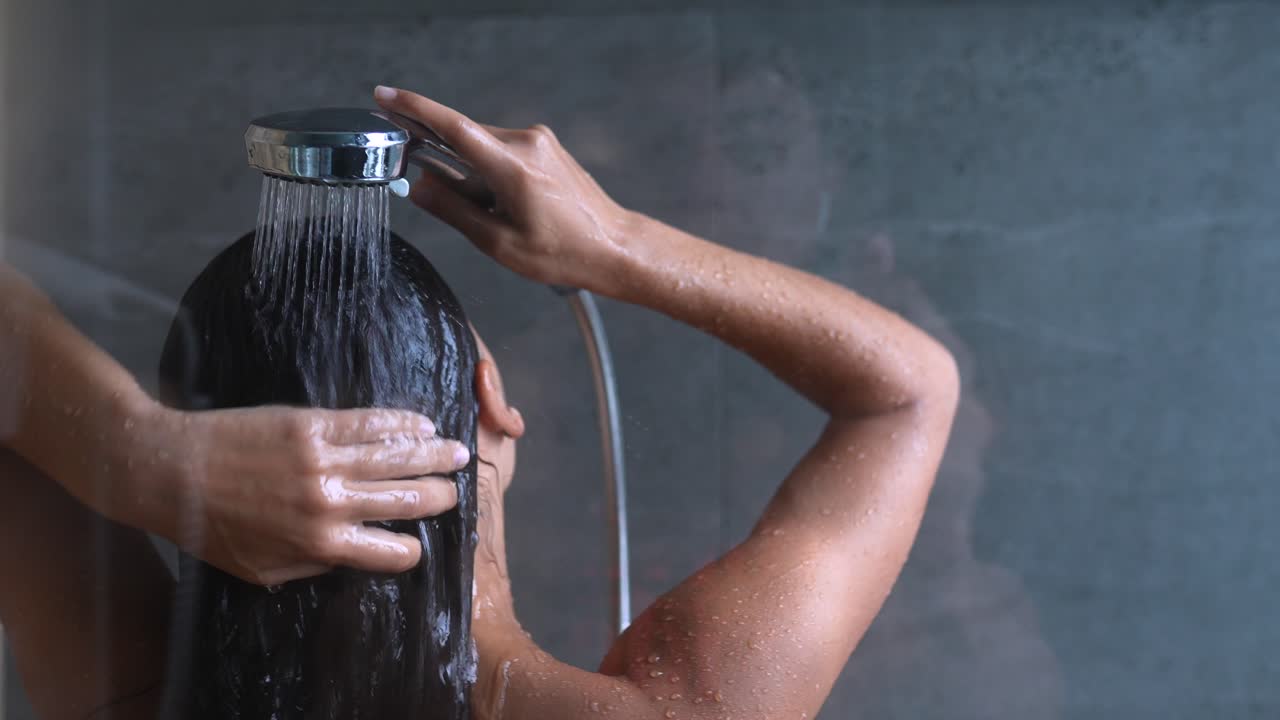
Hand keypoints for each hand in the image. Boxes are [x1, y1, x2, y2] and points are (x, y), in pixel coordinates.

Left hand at [113, 402, 470, 585]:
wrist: (173, 471)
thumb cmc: (211, 528)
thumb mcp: (261, 570)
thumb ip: (312, 566)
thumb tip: (351, 557)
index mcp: (321, 544)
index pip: (391, 551)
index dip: (413, 549)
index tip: (420, 541)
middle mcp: (332, 502)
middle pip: (407, 500)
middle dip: (439, 496)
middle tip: (455, 490)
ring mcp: (326, 460)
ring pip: (399, 457)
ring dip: (436, 455)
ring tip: (458, 452)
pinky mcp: (315, 424)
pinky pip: (372, 423)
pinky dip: (403, 423)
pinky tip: (421, 424)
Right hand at [374, 86, 636, 290]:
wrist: (614, 247)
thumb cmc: (565, 253)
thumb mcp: (499, 243)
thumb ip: (453, 211)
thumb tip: (418, 187)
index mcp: (513, 167)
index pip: (452, 127)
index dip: (413, 109)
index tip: (384, 96)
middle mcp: (527, 142)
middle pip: (464, 142)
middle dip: (452, 172)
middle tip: (468, 211)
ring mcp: (539, 141)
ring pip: (482, 149)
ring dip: (476, 179)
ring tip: (503, 217)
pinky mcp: (544, 146)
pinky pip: (501, 152)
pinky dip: (493, 176)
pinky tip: (513, 207)